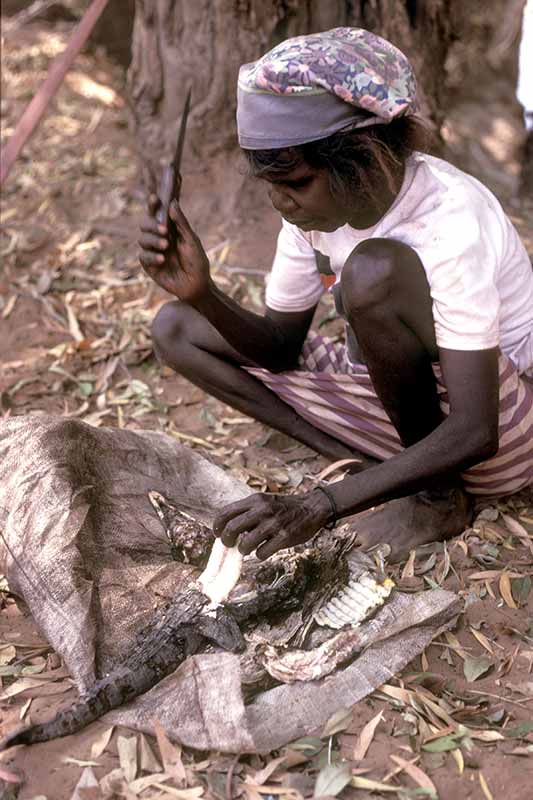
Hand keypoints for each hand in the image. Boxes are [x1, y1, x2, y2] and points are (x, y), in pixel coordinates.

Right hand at [139, 192, 210, 302]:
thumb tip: (172, 202)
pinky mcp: (149, 265)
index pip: (157, 213)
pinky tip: (162, 259)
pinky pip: (143, 256)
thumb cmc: (197, 262)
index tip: (155, 198)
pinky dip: (152, 256)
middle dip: (152, 225)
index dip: (153, 204)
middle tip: (164, 230)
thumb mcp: (191, 240)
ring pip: (142, 239)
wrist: (197, 285)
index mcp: (169, 229)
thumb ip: (181, 223)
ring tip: (166, 246)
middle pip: (145, 224)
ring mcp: (153, 251)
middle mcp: (158, 238)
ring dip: (153, 241)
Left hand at [212, 490, 331, 559]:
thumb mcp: (265, 501)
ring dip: (244, 550)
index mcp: (255, 500)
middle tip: (231, 545)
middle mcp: (262, 510)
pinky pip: (262, 553)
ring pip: (245, 544)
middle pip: (232, 528)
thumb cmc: (285, 507)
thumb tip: (227, 527)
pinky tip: (265, 550)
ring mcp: (273, 524)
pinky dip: (260, 555)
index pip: (226, 512)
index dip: (217, 526)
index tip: (217, 533)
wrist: (312, 507)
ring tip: (248, 549)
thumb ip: (248, 511)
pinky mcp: (284, 537)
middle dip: (227, 540)